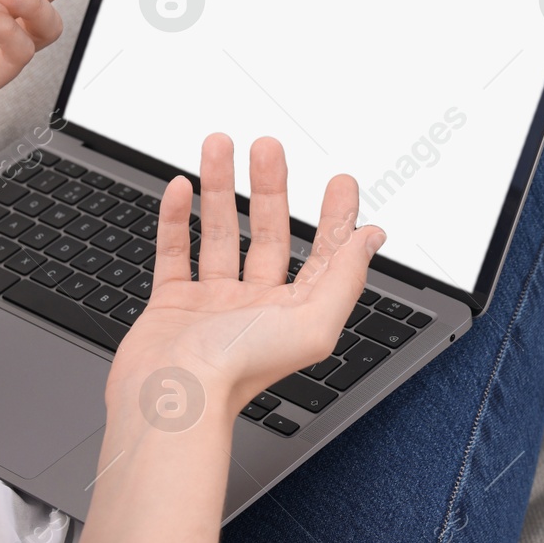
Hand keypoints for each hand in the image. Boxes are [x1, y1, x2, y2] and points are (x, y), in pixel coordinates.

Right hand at [107, 134, 385, 419]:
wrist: (171, 396)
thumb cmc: (239, 371)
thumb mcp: (314, 322)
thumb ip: (346, 277)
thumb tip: (372, 238)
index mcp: (295, 312)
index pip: (324, 254)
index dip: (335, 216)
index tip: (340, 181)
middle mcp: (255, 307)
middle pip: (268, 233)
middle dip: (270, 186)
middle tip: (268, 146)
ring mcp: (212, 304)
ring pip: (219, 233)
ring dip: (220, 187)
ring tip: (220, 146)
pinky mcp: (171, 305)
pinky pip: (175, 252)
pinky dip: (176, 218)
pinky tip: (182, 187)